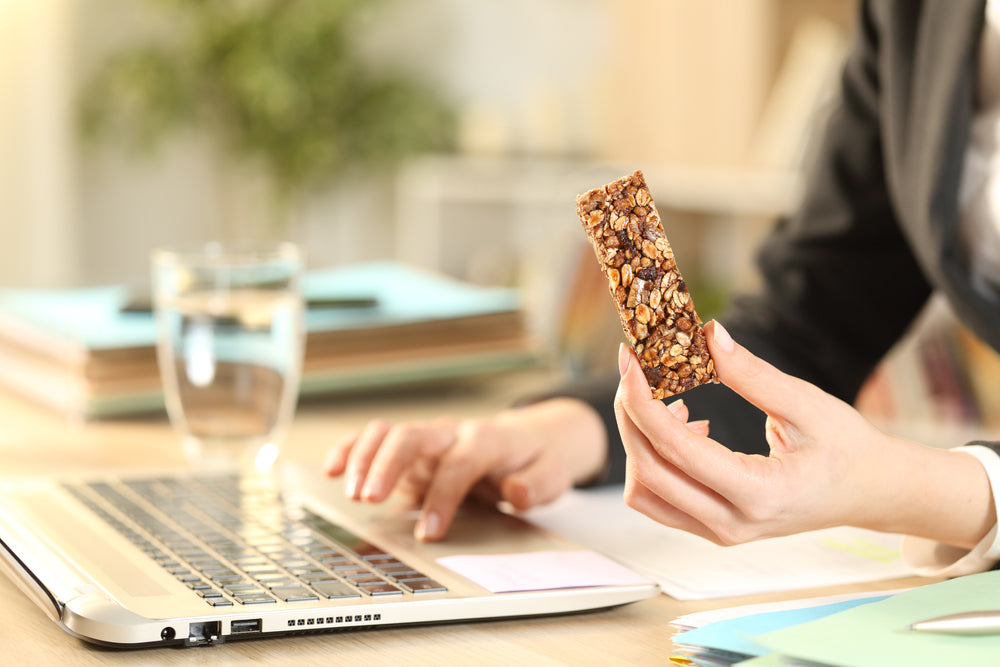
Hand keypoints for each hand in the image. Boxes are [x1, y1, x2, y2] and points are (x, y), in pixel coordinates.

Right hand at [324, 398, 609, 540]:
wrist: (522, 442)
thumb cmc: (532, 462)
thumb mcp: (551, 474)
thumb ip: (537, 484)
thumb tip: (516, 492)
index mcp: (486, 440)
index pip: (459, 462)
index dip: (442, 495)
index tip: (429, 533)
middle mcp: (451, 433)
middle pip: (413, 436)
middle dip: (388, 465)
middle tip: (369, 500)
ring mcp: (426, 439)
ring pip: (388, 432)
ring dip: (364, 457)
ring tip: (351, 492)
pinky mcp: (408, 451)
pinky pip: (373, 439)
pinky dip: (350, 449)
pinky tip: (330, 469)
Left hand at [614, 320, 994, 548]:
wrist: (873, 492)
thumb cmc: (848, 448)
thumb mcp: (808, 404)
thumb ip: (753, 374)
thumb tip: (708, 335)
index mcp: (758, 494)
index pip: (675, 448)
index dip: (642, 400)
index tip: (629, 360)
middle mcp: (732, 524)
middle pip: (647, 472)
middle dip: (631, 414)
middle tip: (635, 369)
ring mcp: (720, 532)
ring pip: (645, 492)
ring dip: (640, 441)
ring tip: (670, 400)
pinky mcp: (713, 527)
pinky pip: (661, 498)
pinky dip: (655, 460)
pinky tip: (687, 423)